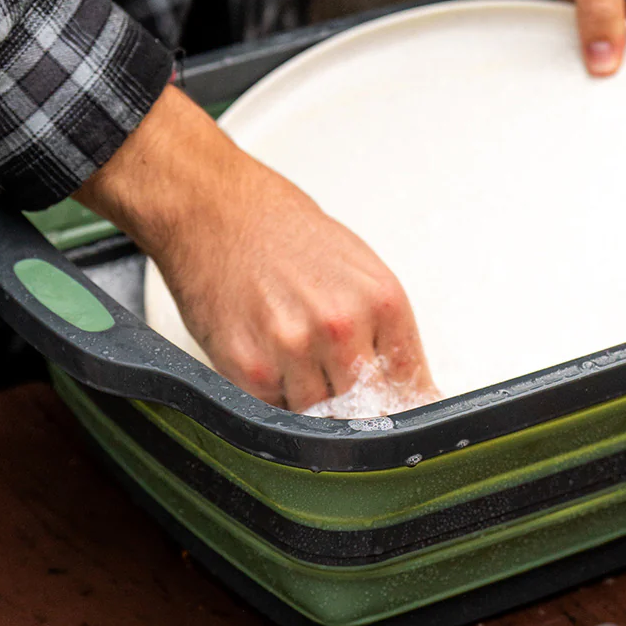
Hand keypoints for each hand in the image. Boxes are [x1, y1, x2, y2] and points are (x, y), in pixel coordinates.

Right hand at [75, 86, 436, 411]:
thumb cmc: (285, 233)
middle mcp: (341, 326)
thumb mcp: (358, 268)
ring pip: (320, 416)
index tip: (399, 415)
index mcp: (381, 300)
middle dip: (356, 407)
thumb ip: (383, 329)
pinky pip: (275, 411)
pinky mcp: (248, 368)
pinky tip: (268, 357)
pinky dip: (275, 398)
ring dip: (312, 403)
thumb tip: (405, 384)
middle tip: (336, 384)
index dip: (406, 407)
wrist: (215, 209)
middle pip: (366, 408)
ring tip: (295, 358)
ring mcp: (293, 350)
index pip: (410, 384)